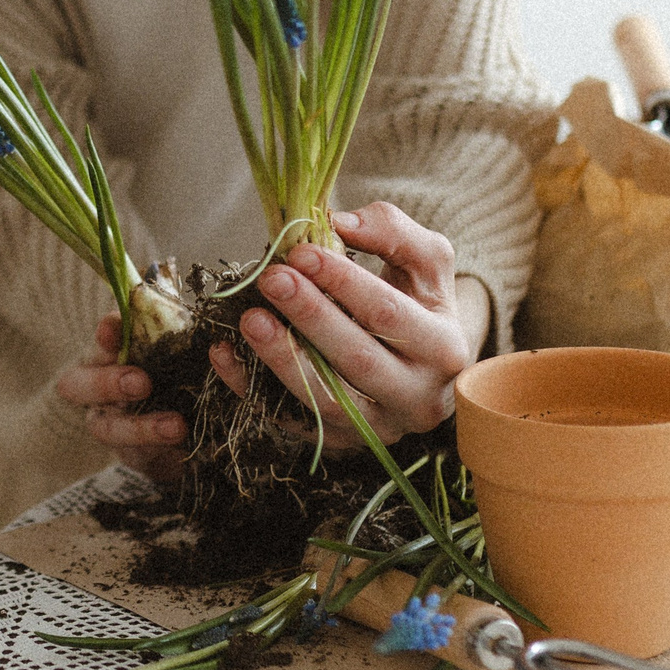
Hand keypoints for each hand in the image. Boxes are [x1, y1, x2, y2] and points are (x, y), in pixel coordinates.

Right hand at [55, 310, 186, 481]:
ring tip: (176, 425)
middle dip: (108, 383)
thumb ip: (165, 320)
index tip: (114, 327)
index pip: (99, 340)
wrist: (190, 425)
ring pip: (108, 428)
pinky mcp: (132, 456)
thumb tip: (160, 281)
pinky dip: (161, 451)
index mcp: (107, 354)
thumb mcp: (174, 345)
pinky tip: (184, 446)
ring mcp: (111, 426)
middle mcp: (98, 390)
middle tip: (141, 382)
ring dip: (140, 426)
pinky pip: (138, 456)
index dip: (104, 334)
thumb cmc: (175, 371)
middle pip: (78, 386)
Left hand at [214, 203, 471, 445]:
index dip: (343, 282)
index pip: (388, 314)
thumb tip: (339, 224)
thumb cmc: (419, 304)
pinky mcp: (340, 445)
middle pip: (357, 360)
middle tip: (271, 279)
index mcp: (444, 349)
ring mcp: (378, 428)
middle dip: (310, 317)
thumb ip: (392, 232)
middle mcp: (417, 399)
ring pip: (325, 401)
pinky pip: (290, 421)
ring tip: (248, 318)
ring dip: (280, 359)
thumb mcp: (425, 262)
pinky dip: (251, 389)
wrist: (424, 367)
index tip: (301, 251)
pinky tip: (225, 355)